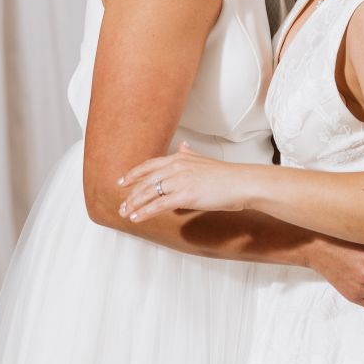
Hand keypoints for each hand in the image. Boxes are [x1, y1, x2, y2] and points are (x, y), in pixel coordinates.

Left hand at [118, 143, 237, 221]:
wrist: (241, 182)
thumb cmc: (226, 175)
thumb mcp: (204, 159)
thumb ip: (190, 153)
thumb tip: (183, 145)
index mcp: (179, 157)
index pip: (149, 165)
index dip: (134, 174)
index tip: (122, 182)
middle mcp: (176, 166)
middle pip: (146, 181)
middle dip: (131, 194)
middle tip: (121, 205)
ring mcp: (179, 181)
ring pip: (149, 193)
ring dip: (134, 204)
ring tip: (126, 214)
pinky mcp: (185, 195)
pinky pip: (159, 205)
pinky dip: (145, 212)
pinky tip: (136, 218)